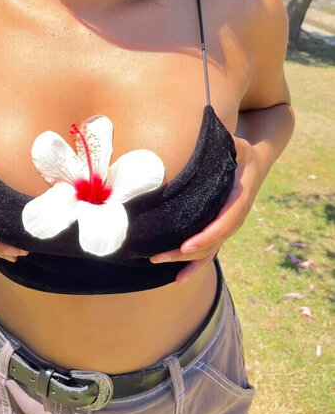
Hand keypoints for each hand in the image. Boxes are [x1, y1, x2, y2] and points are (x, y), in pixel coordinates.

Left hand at [149, 136, 261, 283]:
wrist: (258, 161)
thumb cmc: (242, 151)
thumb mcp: (237, 144)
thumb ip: (226, 143)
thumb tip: (212, 135)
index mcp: (239, 199)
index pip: (223, 223)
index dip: (205, 236)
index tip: (186, 246)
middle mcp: (234, 217)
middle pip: (211, 242)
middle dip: (184, 253)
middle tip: (156, 256)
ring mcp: (228, 225)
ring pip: (208, 250)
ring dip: (184, 262)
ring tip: (156, 262)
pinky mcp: (221, 228)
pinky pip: (209, 251)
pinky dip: (194, 266)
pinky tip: (178, 278)